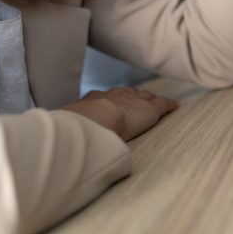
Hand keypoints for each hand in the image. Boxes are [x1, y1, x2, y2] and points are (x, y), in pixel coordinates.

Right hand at [60, 87, 178, 141]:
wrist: (98, 115)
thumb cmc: (81, 123)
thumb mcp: (72, 123)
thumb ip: (69, 129)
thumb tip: (57, 140)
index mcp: (96, 98)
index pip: (107, 97)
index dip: (113, 100)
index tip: (115, 104)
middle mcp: (116, 94)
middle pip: (128, 93)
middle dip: (132, 96)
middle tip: (137, 100)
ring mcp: (134, 100)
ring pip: (145, 97)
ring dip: (150, 100)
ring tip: (155, 103)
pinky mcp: (150, 108)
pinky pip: (163, 104)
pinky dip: (169, 105)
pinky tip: (175, 106)